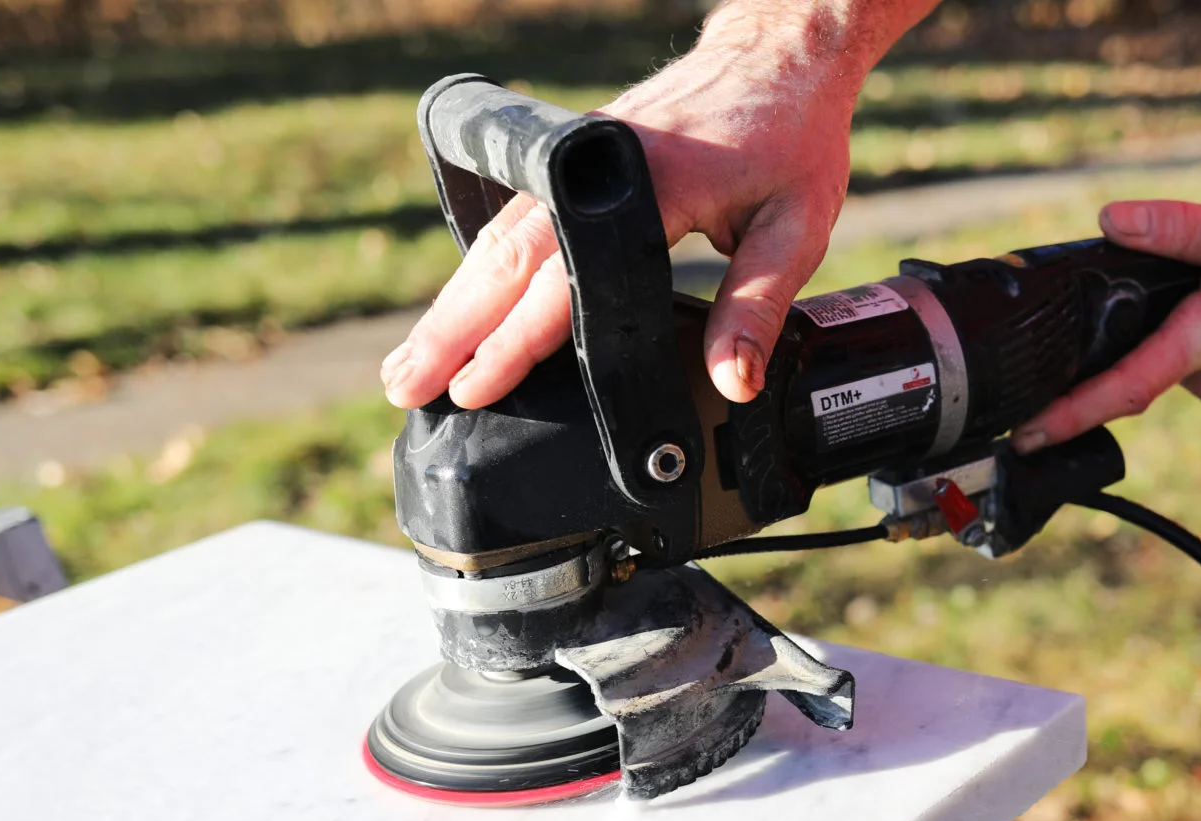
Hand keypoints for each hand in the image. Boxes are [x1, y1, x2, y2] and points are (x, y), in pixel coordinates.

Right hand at [380, 41, 857, 410]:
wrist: (781, 54)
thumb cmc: (791, 137)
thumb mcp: (795, 227)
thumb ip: (757, 306)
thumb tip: (733, 384)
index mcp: (647, 184)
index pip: (564, 277)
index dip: (516, 339)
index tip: (475, 387)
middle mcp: (595, 168)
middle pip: (505, 258)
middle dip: (452, 330)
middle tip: (405, 386)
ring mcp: (577, 161)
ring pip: (497, 240)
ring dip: (452, 305)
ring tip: (410, 365)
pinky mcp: (574, 162)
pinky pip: (515, 222)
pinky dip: (480, 272)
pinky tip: (455, 313)